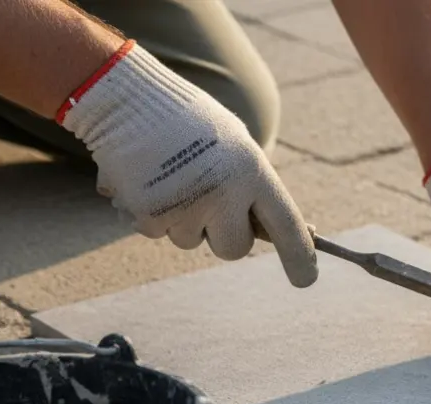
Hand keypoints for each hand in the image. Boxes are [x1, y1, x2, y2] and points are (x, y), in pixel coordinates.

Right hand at [60, 41, 316, 286]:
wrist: (124, 96)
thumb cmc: (186, 121)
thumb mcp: (233, 146)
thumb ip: (253, 188)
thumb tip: (280, 233)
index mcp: (252, 171)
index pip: (286, 225)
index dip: (299, 256)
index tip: (305, 280)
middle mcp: (223, 193)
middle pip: (234, 249)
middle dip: (222, 234)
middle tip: (207, 199)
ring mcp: (185, 207)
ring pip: (190, 241)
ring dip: (181, 219)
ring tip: (169, 174)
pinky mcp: (148, 215)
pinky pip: (155, 232)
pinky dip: (148, 211)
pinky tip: (143, 177)